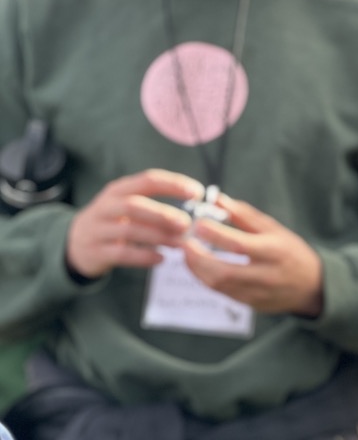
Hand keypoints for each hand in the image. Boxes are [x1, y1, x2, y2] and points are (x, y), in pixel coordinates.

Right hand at [66, 169, 202, 278]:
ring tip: (180, 244)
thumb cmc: (116, 223)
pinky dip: (144, 257)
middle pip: (134, 205)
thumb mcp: (130, 207)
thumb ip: (158, 208)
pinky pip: (122, 254)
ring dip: (158, 237)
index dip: (173, 184)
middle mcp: (106, 206)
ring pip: (129, 230)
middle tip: (187, 224)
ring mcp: (98, 229)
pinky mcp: (96, 251)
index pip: (147, 180)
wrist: (76, 244)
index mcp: (119, 190)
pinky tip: (162, 259)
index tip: (197, 192)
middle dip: (163, 214)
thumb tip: (199, 213)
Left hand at [180, 192, 323, 316]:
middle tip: (184, 243)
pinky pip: (223, 293)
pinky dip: (207, 279)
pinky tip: (200, 266)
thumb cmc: (291, 252)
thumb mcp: (274, 229)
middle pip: (224, 272)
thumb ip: (244, 215)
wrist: (313, 287)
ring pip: (219, 286)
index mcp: (274, 252)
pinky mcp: (251, 304)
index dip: (215, 234)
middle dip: (198, 258)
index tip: (198, 223)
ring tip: (187, 253)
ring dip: (197, 270)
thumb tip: (215, 199)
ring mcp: (258, 294)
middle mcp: (266, 276)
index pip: (239, 245)